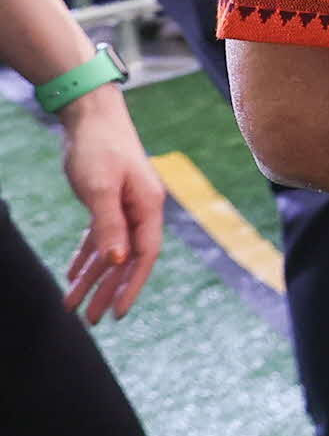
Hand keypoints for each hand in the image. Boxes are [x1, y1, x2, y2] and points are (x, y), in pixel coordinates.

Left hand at [55, 85, 161, 323]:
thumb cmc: (98, 148)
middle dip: (107, 290)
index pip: (143, 255)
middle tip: (90, 320)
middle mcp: (141, 211)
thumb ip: (110, 226)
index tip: (117, 312)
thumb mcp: (99, 189)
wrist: (90, 115)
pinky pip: (99, 237)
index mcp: (148, 208)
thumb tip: (117, 262)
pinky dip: (86, 256)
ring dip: (92, 278)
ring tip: (73, 304)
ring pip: (110, 251)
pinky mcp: (108, 201)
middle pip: (126, 259)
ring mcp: (125, 206)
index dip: (131, 286)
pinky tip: (73, 273)